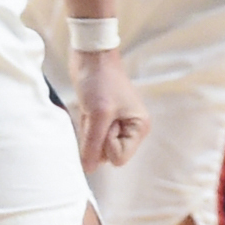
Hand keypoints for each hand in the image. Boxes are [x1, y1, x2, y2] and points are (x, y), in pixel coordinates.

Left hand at [71, 46, 147, 167]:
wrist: (91, 54)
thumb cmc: (99, 80)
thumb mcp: (97, 115)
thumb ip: (93, 145)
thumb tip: (88, 170)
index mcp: (139, 127)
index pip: (118, 158)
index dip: (106, 143)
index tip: (105, 120)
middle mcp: (131, 128)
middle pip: (107, 154)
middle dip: (96, 137)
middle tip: (97, 113)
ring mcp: (117, 124)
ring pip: (97, 145)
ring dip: (88, 130)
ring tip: (92, 108)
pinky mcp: (103, 119)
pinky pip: (90, 135)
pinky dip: (85, 125)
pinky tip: (87, 108)